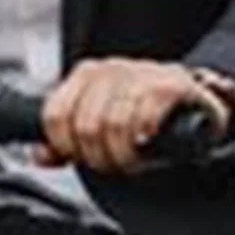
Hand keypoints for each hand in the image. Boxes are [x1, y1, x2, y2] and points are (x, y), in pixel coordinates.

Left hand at [40, 58, 228, 175]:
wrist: (194, 105)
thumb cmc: (141, 117)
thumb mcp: (100, 128)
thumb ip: (66, 144)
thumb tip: (40, 155)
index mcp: (85, 75)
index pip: (54, 115)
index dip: (66, 147)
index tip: (82, 158)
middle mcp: (110, 70)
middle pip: (85, 126)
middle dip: (98, 157)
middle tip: (113, 165)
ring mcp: (141, 73)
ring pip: (114, 124)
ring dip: (123, 154)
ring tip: (132, 160)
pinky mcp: (172, 84)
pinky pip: (147, 114)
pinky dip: (145, 137)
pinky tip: (148, 143)